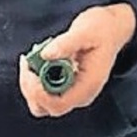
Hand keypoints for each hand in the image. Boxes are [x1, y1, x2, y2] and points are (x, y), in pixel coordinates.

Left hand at [19, 3, 136, 117]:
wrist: (110, 29)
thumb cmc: (101, 30)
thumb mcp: (86, 31)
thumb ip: (67, 43)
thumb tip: (45, 55)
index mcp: (89, 86)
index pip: (58, 105)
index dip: (39, 93)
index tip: (31, 71)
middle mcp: (79, 95)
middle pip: (44, 107)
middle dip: (30, 87)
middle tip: (27, 62)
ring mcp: (71, 93)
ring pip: (38, 102)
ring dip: (28, 83)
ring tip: (29, 59)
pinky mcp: (62, 88)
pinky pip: (40, 92)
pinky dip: (32, 79)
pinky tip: (33, 60)